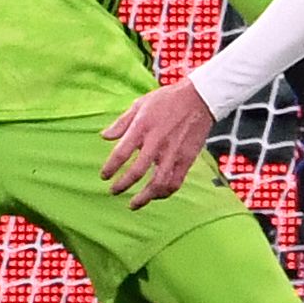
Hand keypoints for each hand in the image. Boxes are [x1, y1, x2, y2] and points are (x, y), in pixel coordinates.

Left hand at [101, 77, 214, 209]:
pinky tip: (156, 196)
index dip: (110, 168)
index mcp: (142, 128)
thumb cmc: (168, 100)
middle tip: (113, 191)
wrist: (199, 98)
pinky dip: (164, 193)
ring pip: (157, 183)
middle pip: (136, 172)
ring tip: (133, 204)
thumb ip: (121, 123)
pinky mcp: (187, 159)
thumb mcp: (140, 104)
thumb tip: (104, 136)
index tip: (104, 176)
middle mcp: (157, 143)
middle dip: (122, 185)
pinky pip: (175, 183)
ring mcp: (173, 153)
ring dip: (143, 197)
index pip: (121, 153)